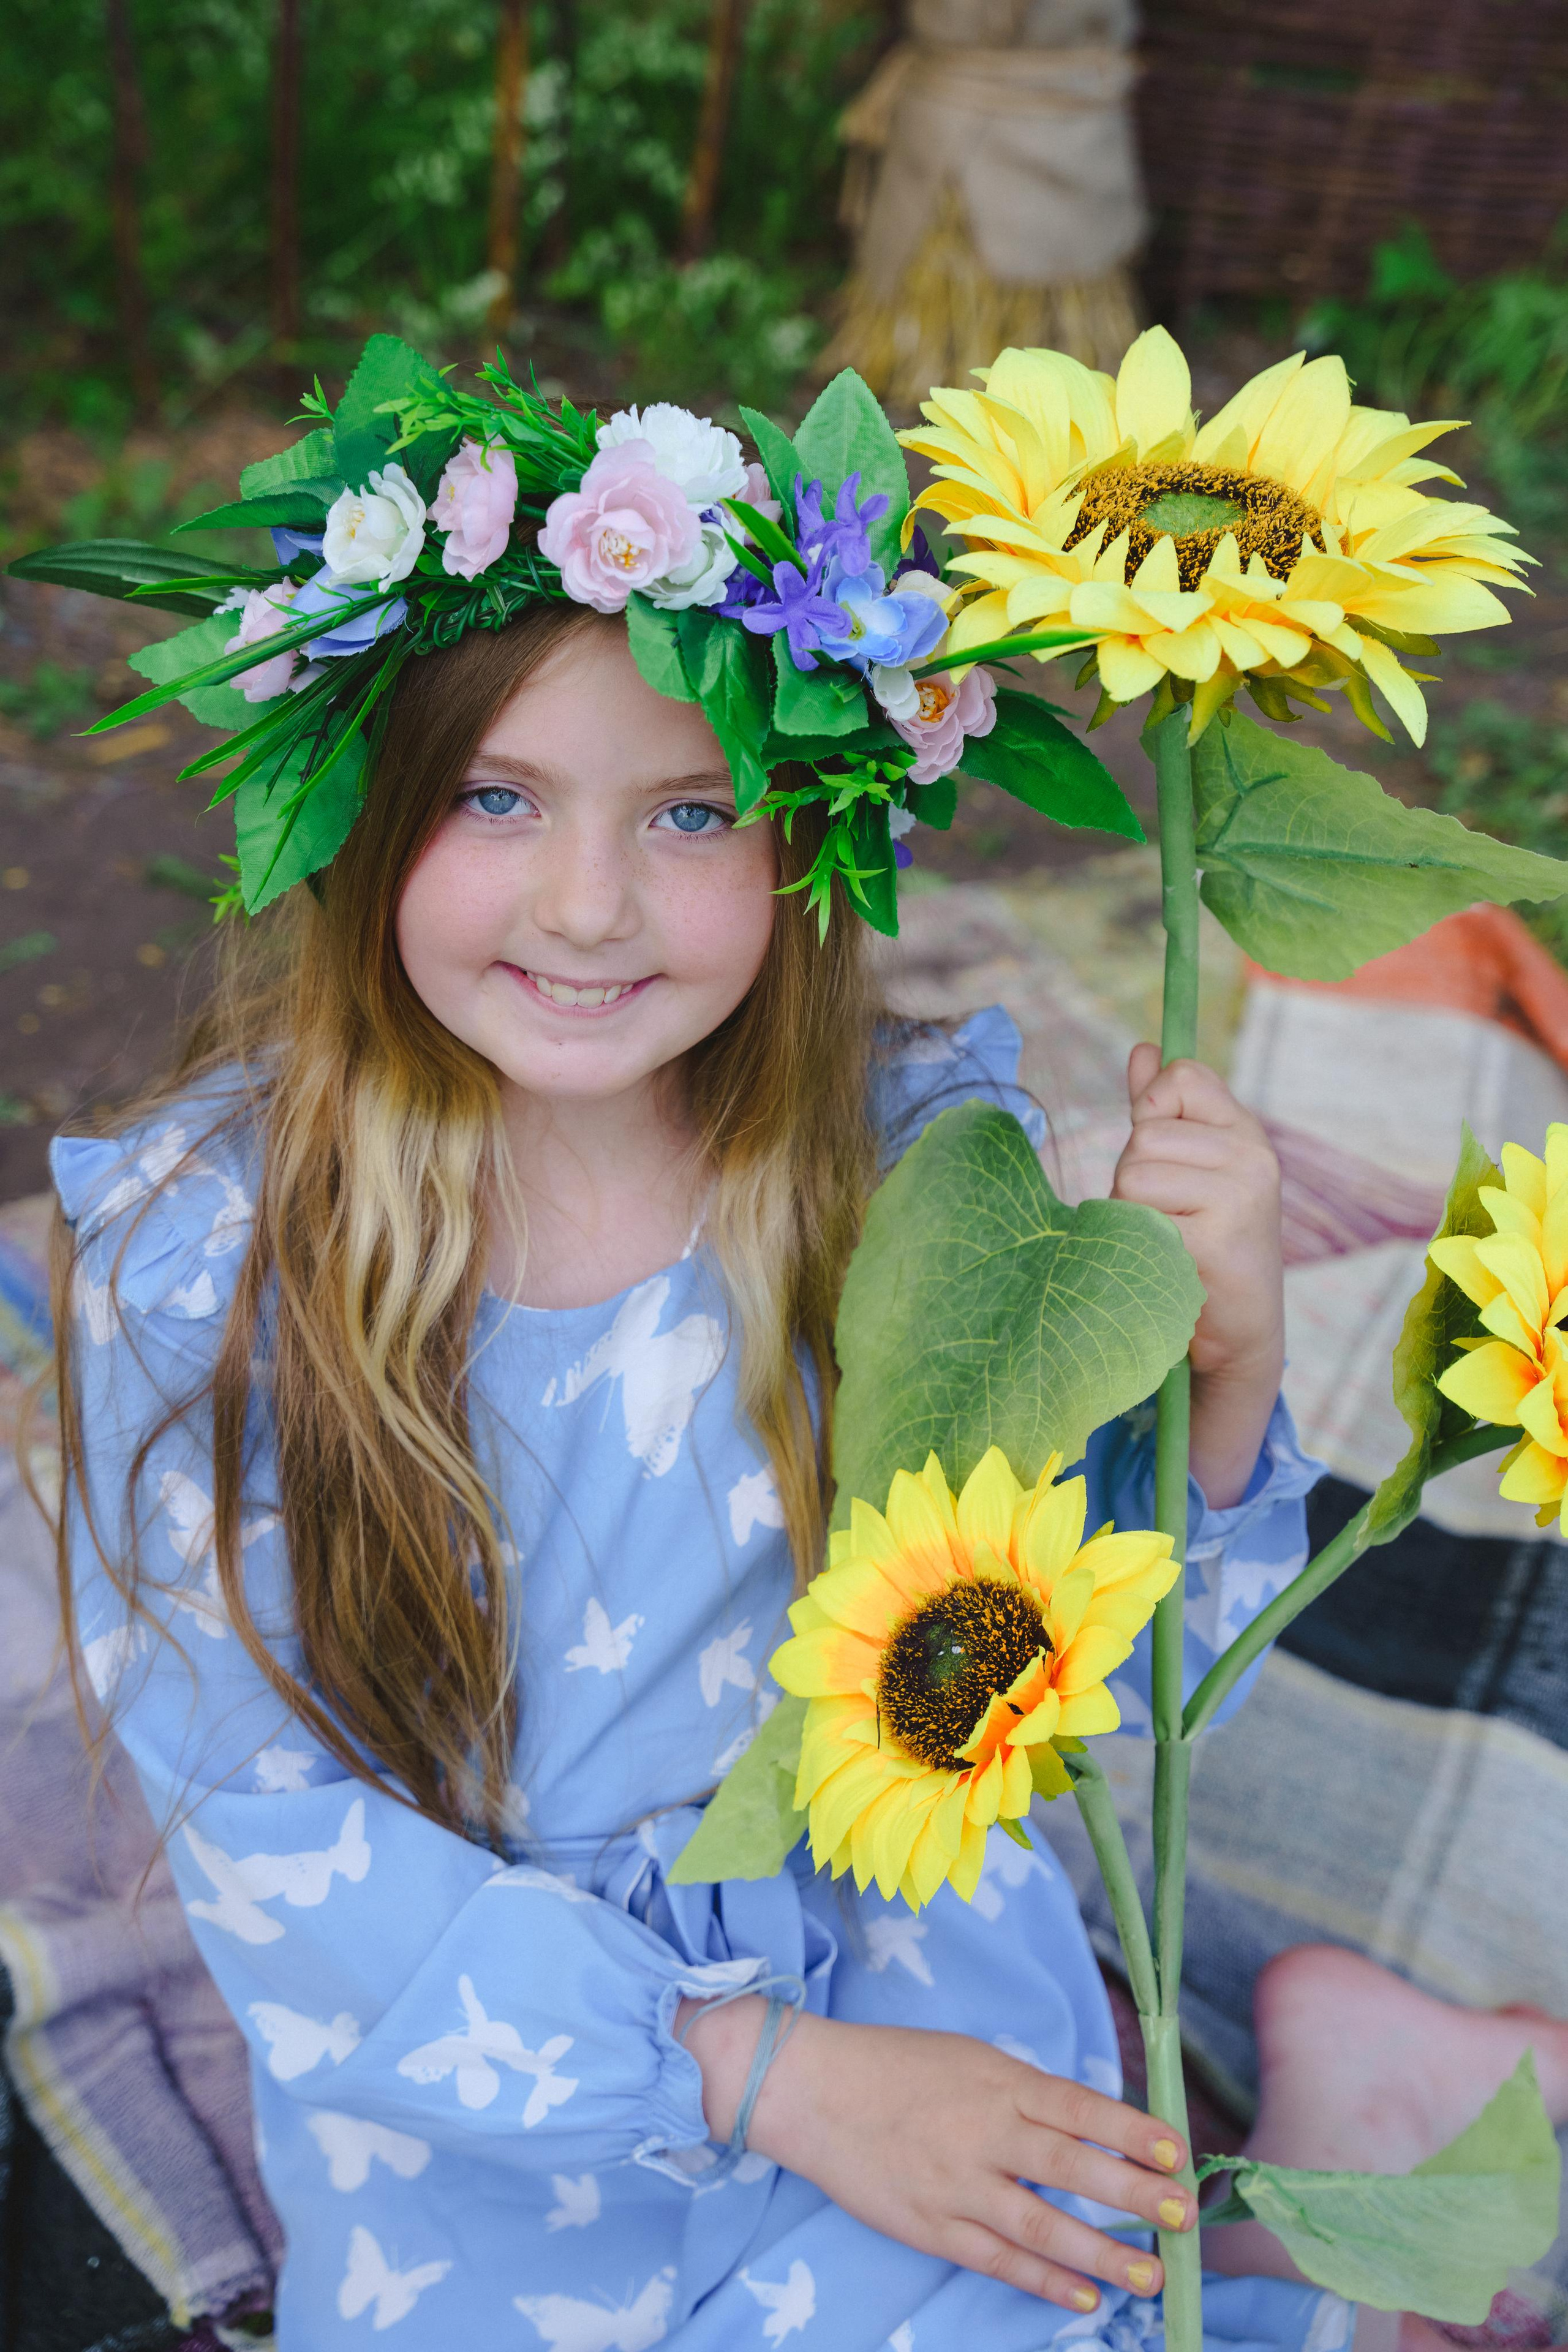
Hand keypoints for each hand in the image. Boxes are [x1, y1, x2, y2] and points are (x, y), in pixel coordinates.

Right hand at [678, 1999, 1194, 2309]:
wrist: (814, 2091)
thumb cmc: (899, 2067)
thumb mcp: (971, 2059)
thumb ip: (1027, 2093)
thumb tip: (1094, 2128)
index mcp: (997, 2081)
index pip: (1079, 2107)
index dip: (1132, 2130)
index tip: (1178, 2151)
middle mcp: (982, 2132)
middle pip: (1069, 2167)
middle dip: (1133, 2193)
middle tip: (1184, 2216)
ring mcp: (956, 2184)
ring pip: (1040, 2226)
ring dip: (1101, 2253)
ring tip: (1150, 2275)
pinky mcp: (930, 2226)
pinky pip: (997, 2260)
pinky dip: (1044, 2281)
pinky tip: (1084, 2295)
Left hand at [1112, 1044, 1283, 1507]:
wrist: (1239, 1334)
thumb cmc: (1208, 1245)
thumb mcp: (1192, 1167)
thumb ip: (1163, 1108)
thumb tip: (1142, 1049)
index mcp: (1245, 1132)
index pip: (1180, 1077)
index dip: (1150, 1107)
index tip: (1162, 1152)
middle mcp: (1252, 1157)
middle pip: (1143, 1136)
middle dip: (1134, 1179)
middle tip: (1168, 1219)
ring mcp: (1239, 1197)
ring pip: (1134, 1175)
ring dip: (1131, 1213)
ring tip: (1167, 1241)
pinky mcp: (1216, 1240)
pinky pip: (1138, 1219)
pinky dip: (1140, 1244)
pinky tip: (1172, 1265)